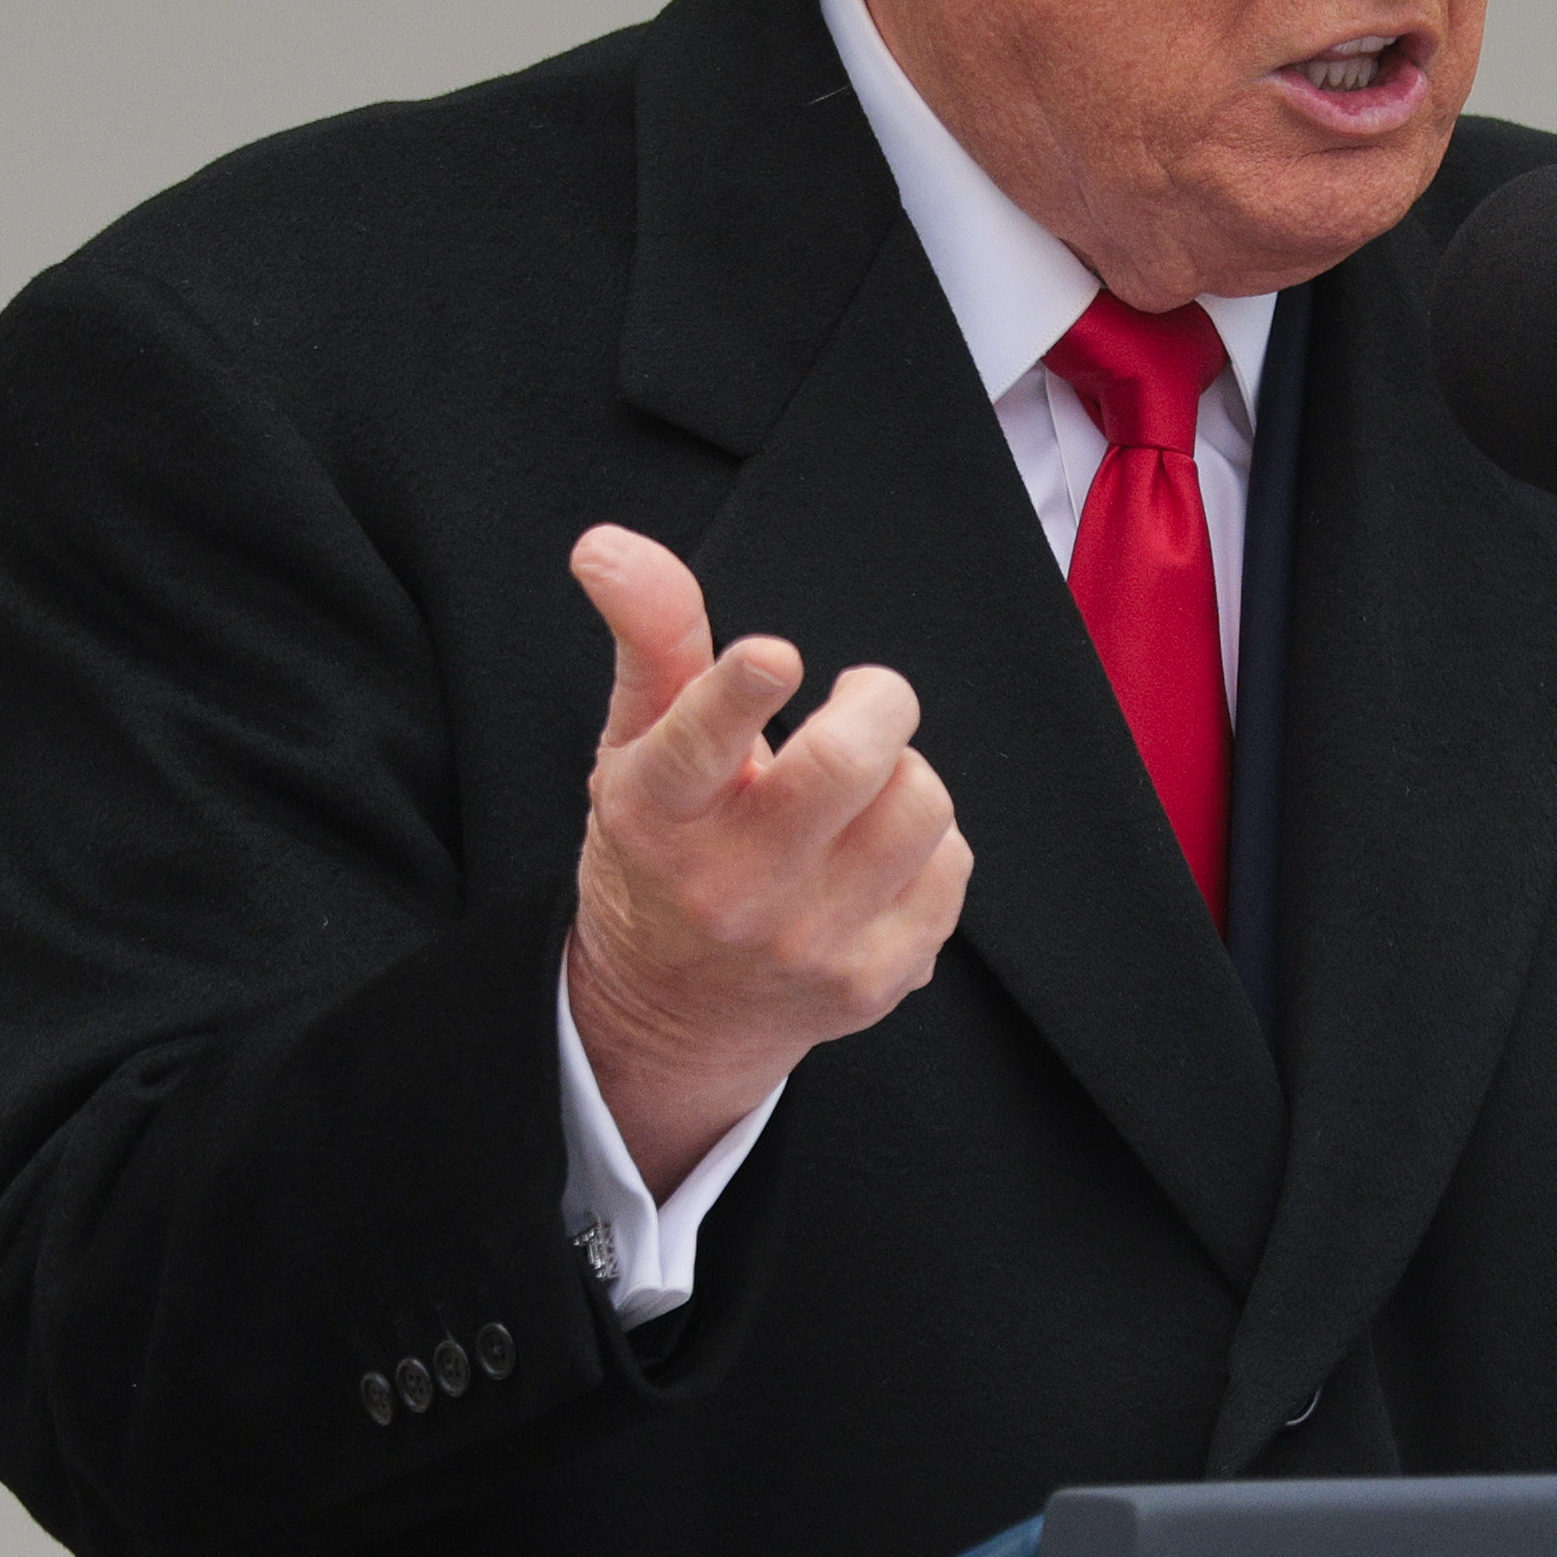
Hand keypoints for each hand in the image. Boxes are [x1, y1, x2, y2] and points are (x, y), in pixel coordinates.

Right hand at [562, 526, 970, 1191]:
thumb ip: (648, 635)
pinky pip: (949, 868)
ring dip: (904, 772)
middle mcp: (728, 888)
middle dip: (877, 701)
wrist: (672, 1011)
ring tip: (860, 786)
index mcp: (657, 814)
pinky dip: (925, 843)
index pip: (696, 749)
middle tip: (861, 698)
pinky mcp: (872, 982)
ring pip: (919, 806)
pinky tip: (873, 854)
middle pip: (844, 766)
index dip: (740, 695)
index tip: (773, 655)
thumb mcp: (636, 742)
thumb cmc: (662, 846)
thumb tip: (606, 544)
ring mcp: (806, 943)